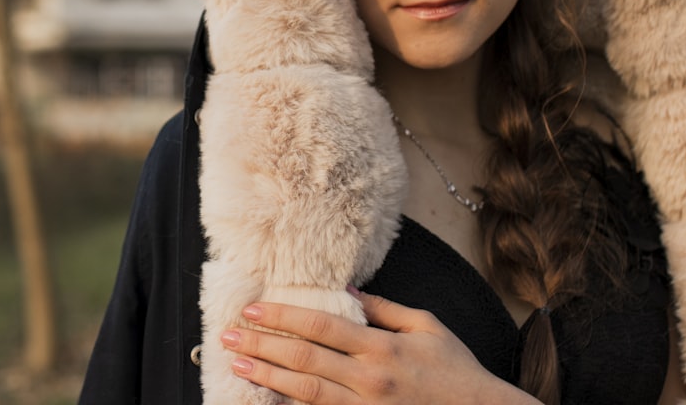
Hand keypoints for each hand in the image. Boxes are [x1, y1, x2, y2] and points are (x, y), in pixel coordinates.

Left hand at [221, 291, 539, 403]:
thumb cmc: (457, 371)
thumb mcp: (426, 327)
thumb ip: (384, 309)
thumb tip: (348, 291)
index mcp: (382, 348)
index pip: (321, 326)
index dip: (283, 316)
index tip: (253, 308)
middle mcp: (369, 380)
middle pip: (305, 358)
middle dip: (262, 344)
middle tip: (228, 334)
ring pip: (306, 392)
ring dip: (268, 376)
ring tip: (238, 362)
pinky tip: (268, 399)